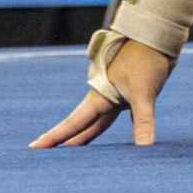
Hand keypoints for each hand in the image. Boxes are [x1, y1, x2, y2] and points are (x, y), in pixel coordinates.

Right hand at [31, 39, 172, 147]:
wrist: (158, 36)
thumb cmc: (146, 59)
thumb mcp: (143, 93)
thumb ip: (143, 123)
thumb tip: (145, 150)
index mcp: (99, 96)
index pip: (73, 123)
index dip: (54, 137)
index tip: (34, 147)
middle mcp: (105, 97)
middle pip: (81, 125)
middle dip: (66, 141)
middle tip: (47, 156)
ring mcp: (119, 95)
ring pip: (99, 123)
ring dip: (88, 137)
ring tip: (74, 151)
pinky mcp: (134, 94)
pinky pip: (124, 118)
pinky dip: (123, 129)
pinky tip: (123, 139)